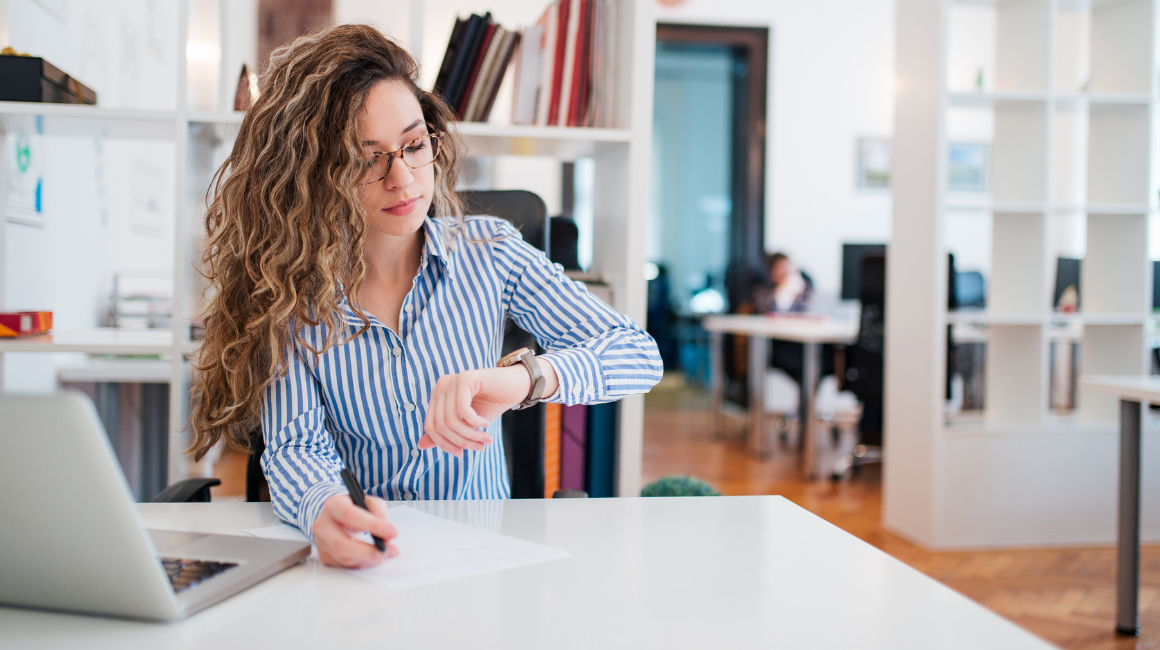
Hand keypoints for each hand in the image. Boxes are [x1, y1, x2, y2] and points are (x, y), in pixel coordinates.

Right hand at [313, 494, 398, 567]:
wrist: (335, 514)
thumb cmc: (354, 507)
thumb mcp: (369, 502)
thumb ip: (380, 514)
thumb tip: (388, 534)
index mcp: (332, 505)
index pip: (349, 516)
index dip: (373, 525)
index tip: (393, 533)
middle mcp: (322, 525)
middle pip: (342, 544)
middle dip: (369, 551)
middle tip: (389, 551)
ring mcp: (321, 542)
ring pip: (344, 558)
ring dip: (369, 559)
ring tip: (385, 553)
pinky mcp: (324, 556)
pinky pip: (344, 565)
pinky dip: (362, 563)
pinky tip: (372, 557)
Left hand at [418, 360, 558, 455]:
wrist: (515, 386)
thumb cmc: (491, 404)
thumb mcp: (466, 424)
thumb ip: (445, 432)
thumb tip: (420, 446)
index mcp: (438, 396)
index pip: (430, 426)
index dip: (444, 444)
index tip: (461, 453)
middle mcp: (441, 386)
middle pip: (440, 425)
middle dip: (460, 441)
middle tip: (480, 448)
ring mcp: (452, 381)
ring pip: (451, 420)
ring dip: (470, 435)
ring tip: (486, 440)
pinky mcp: (465, 378)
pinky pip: (462, 410)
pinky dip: (475, 422)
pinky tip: (486, 424)